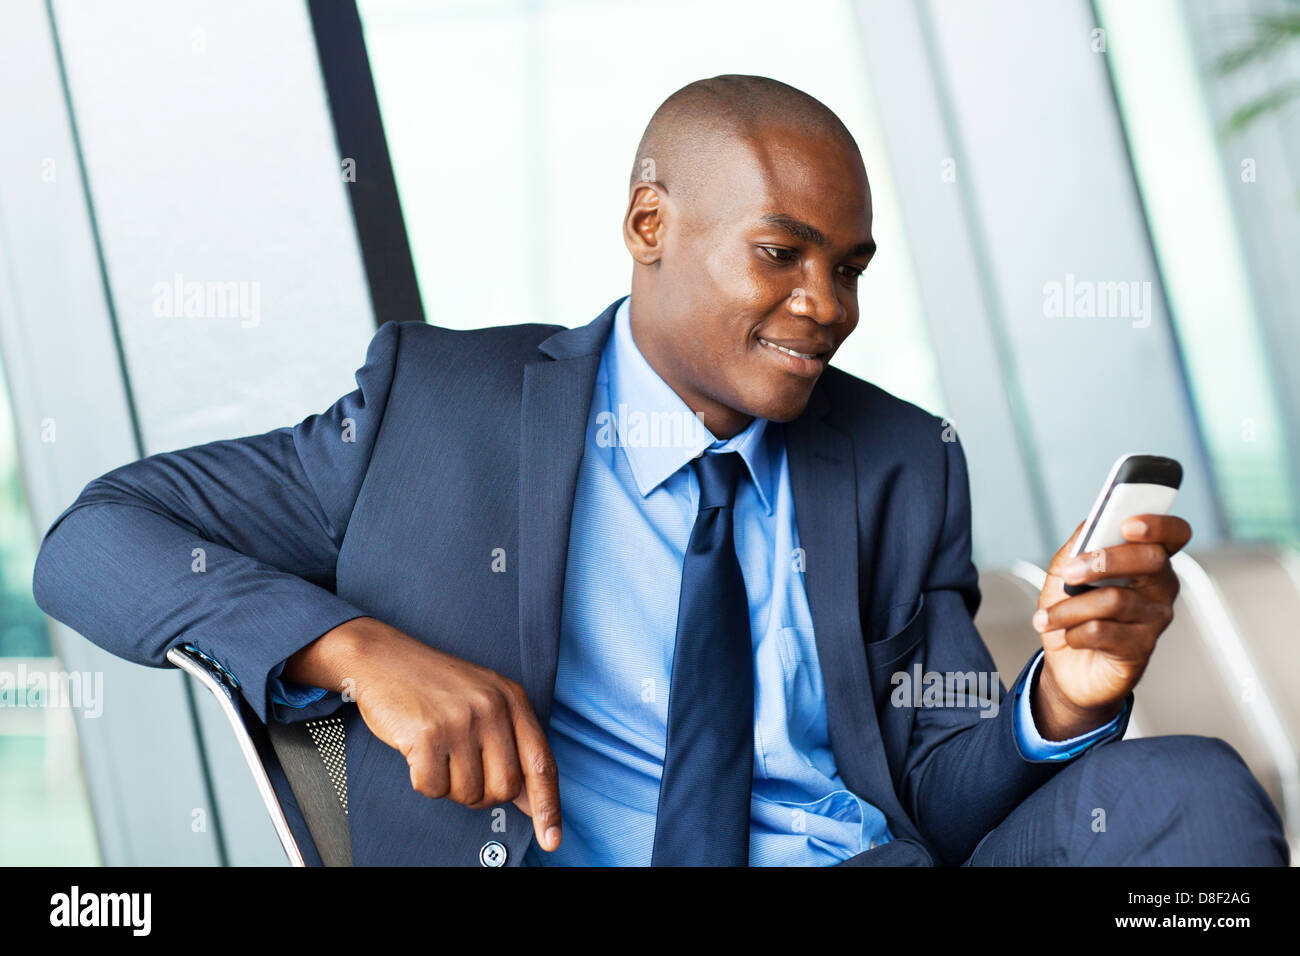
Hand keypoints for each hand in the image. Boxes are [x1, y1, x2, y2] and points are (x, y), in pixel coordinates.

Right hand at [284, 617, 561, 850]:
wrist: (385, 658)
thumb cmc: (434, 685)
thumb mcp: (485, 701)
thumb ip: (511, 744)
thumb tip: (530, 799)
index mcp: (512, 700)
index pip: (541, 763)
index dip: (548, 806)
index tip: (551, 840)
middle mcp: (492, 708)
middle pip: (504, 787)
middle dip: (482, 793)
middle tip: (461, 771)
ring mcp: (461, 721)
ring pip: (468, 793)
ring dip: (450, 785)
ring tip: (439, 753)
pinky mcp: (427, 734)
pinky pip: (433, 788)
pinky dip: (423, 781)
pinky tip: (418, 753)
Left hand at [1030, 514, 1191, 739]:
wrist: (1068, 664)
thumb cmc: (1073, 611)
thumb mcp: (1065, 572)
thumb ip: (1079, 545)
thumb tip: (1090, 524)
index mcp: (1147, 559)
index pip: (1174, 534)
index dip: (1158, 525)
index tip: (1128, 523)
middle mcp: (1161, 586)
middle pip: (1149, 560)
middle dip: (1103, 562)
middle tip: (1070, 573)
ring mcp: (1155, 618)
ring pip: (1115, 599)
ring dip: (1070, 608)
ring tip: (1047, 617)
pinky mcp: (1142, 648)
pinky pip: (1104, 631)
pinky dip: (1074, 632)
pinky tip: (1069, 636)